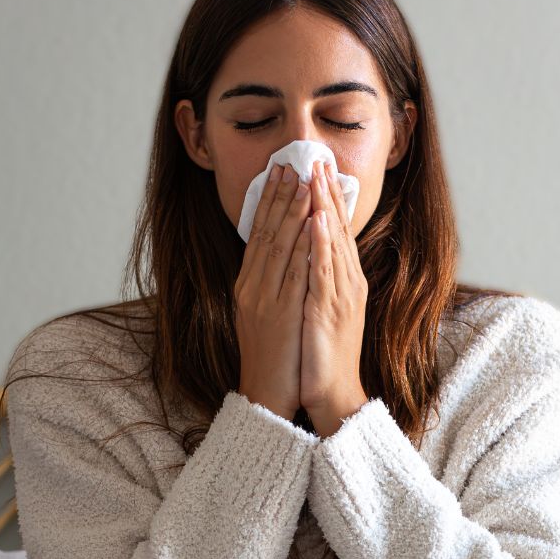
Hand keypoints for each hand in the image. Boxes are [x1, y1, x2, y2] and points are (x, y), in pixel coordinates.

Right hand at [233, 161, 317, 421]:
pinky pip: (293, 272)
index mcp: (248, 286)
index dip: (268, 203)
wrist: (266, 394)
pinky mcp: (281, 312)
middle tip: (289, 164)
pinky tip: (310, 225)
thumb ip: (270, 284)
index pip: (258, 235)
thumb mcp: (264, 314)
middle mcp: (253, 287)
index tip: (278, 174)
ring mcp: (265, 298)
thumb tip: (281, 256)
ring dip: (292, 212)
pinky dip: (301, 245)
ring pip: (279, 247)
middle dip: (279, 197)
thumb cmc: (271, 357)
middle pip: (266, 233)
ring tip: (303, 183)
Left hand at [299, 159, 370, 435]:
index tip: (320, 169)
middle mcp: (348, 282)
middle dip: (327, 193)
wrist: (333, 392)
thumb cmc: (324, 353)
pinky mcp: (328, 310)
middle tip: (318, 158)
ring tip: (316, 177)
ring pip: (332, 243)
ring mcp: (340, 295)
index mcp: (345, 281)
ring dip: (324, 208)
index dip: (329, 199)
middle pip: (337, 229)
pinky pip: (324, 271)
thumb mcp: (324, 308)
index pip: (337, 231)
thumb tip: (313, 253)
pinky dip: (320, 243)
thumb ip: (322, 279)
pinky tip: (315, 221)